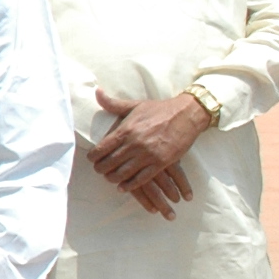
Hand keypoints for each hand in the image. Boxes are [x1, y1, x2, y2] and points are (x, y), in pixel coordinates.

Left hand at [90, 90, 209, 197]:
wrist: (186, 114)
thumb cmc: (159, 110)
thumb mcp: (135, 105)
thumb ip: (113, 103)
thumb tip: (96, 91)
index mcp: (126, 129)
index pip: (102, 148)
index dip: (93, 157)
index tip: (92, 159)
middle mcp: (135, 143)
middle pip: (109, 163)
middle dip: (101, 169)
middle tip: (99, 170)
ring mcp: (148, 154)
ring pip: (123, 173)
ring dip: (113, 178)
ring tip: (110, 177)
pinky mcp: (161, 162)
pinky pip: (141, 179)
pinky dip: (130, 185)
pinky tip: (123, 187)